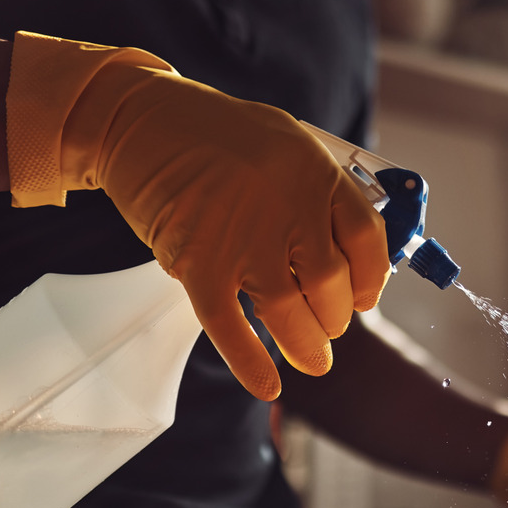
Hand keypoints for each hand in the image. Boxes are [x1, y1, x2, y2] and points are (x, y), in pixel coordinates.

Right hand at [6, 32, 389, 399]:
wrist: (136, 121)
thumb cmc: (212, 134)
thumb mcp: (284, 141)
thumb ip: (317, 189)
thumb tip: (350, 249)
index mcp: (316, 172)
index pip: (367, 239)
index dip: (370, 278)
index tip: (363, 297)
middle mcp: (288, 205)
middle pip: (331, 283)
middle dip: (334, 315)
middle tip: (327, 326)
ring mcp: (243, 237)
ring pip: (291, 311)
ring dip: (307, 344)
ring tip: (313, 359)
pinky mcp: (198, 262)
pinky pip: (231, 326)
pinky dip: (250, 362)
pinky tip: (268, 385)